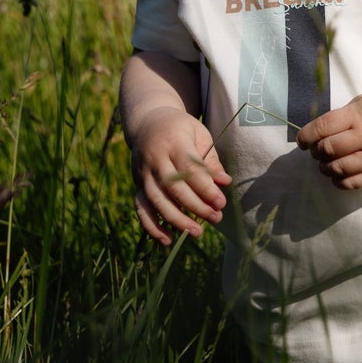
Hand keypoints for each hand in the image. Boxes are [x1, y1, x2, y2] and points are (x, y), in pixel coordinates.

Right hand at [129, 108, 230, 243]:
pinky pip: (141, 208)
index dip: (206, 188)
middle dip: (195, 206)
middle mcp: (154, 158)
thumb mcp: (199, 135)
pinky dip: (152, 226)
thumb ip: (210, 160)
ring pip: (157, 200)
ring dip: (176, 220)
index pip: (189, 169)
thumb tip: (225, 182)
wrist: (147, 122)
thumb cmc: (181, 129)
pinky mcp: (136, 185)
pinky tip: (168, 240)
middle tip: (216, 218)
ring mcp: (142, 173)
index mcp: (173, 141)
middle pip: (173, 187)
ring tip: (197, 233)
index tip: (221, 202)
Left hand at [297, 91, 361, 189]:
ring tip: (326, 163)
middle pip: (329, 149)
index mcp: (359, 115)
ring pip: (338, 169)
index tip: (301, 141)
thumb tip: (314, 135)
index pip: (324, 127)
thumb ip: (340, 118)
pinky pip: (353, 183)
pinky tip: (337, 175)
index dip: (306, 136)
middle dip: (316, 151)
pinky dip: (339, 181)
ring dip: (325, 167)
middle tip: (317, 150)